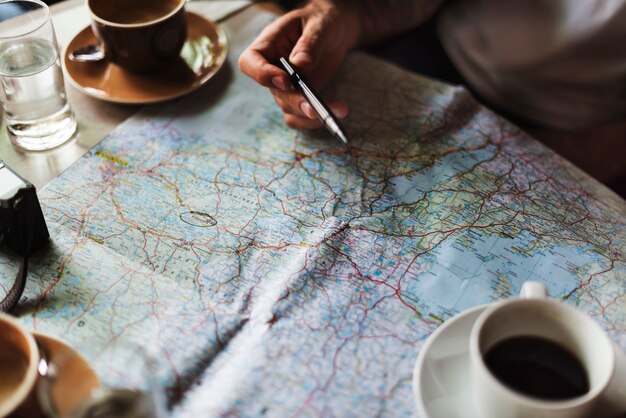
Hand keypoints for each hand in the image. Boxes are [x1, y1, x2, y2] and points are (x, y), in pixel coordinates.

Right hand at [238, 1, 359, 128]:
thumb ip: (309, 43)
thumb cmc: (322, 19)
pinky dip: (316, 120)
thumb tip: (300, 65)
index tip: (285, 80)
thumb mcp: (319, 24)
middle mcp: (273, 68)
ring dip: (310, 115)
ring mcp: (285, 86)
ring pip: (288, 109)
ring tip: (339, 110)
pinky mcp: (300, 97)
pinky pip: (300, 116)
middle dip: (295, 102)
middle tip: (315, 108)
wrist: (335, 28)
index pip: (250, 62)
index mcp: (269, 44)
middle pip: (274, 92)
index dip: (262, 74)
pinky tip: (337, 112)